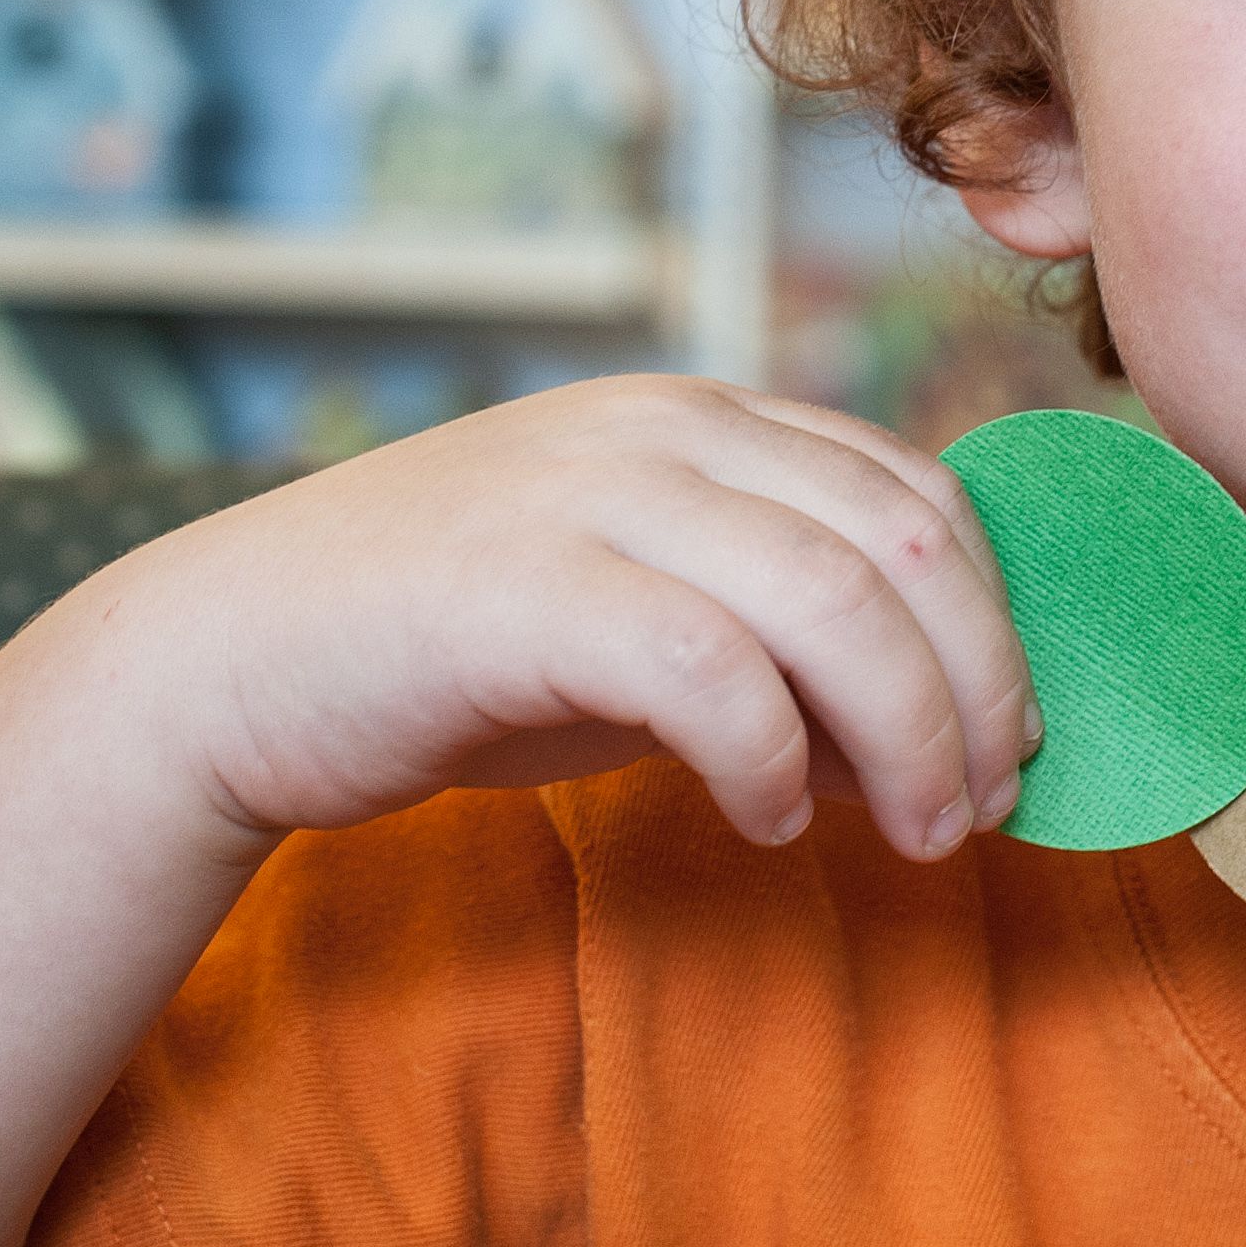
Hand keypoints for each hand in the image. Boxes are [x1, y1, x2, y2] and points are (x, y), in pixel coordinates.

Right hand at [121, 376, 1038, 862]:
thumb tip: (945, 727)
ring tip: (916, 831)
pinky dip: (773, 758)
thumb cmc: (456, 651)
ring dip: (909, 734)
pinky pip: (712, 670)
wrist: (230, 660)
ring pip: (833, 599)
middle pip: (905, 540)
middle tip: (985, 805)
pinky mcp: (523, 584)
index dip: (997, 619)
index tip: (1015, 737)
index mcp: (706, 415)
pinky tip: (770, 822)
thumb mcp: (646, 614)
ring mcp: (590, 492)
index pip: (919, 490)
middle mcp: (663, 427)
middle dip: (979, 685)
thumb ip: (781, 639)